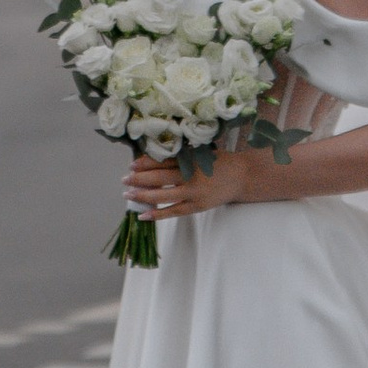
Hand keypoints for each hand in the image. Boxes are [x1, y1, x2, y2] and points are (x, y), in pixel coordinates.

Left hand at [123, 143, 276, 222]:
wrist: (243, 177)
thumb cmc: (220, 162)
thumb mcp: (202, 153)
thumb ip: (182, 156)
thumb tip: (154, 158)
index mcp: (191, 160)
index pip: (163, 161)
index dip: (146, 163)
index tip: (132, 164)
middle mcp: (191, 176)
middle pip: (160, 178)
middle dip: (140, 179)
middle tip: (124, 179)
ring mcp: (194, 193)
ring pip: (164, 195)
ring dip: (144, 195)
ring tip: (128, 195)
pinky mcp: (197, 207)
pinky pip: (174, 211)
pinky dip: (158, 214)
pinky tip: (143, 214)